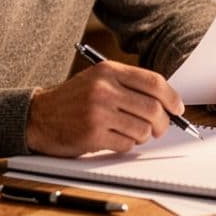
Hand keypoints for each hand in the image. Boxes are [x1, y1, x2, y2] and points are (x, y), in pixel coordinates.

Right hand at [26, 61, 184, 156]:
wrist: (38, 116)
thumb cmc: (72, 99)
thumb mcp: (98, 79)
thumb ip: (129, 84)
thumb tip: (166, 101)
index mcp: (109, 70)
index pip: (154, 82)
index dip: (172, 97)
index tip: (178, 108)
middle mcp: (104, 89)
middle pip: (153, 108)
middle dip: (162, 123)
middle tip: (159, 128)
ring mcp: (98, 112)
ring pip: (142, 129)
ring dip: (143, 136)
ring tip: (132, 133)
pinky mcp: (92, 134)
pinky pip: (126, 144)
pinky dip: (127, 145)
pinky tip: (116, 139)